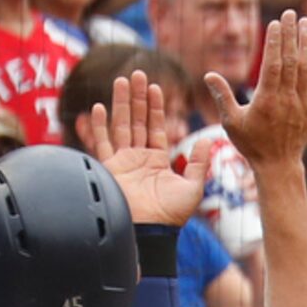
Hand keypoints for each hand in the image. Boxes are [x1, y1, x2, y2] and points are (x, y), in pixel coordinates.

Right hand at [90, 71, 207, 225]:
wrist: (150, 232)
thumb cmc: (171, 216)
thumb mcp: (193, 188)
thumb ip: (200, 164)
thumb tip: (209, 141)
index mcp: (158, 160)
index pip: (156, 127)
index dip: (156, 107)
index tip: (155, 87)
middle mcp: (139, 159)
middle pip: (137, 120)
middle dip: (137, 97)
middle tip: (137, 74)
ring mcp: (123, 163)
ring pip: (121, 126)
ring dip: (120, 103)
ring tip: (121, 81)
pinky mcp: (109, 169)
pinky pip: (102, 144)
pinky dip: (98, 127)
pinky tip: (98, 108)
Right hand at [204, 9, 306, 167]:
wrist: (278, 166)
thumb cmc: (252, 144)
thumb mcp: (231, 123)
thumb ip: (223, 97)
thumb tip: (209, 75)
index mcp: (266, 101)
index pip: (273, 65)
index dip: (276, 42)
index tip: (276, 22)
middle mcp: (287, 100)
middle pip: (291, 61)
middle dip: (291, 35)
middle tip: (290, 12)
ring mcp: (302, 103)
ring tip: (305, 22)